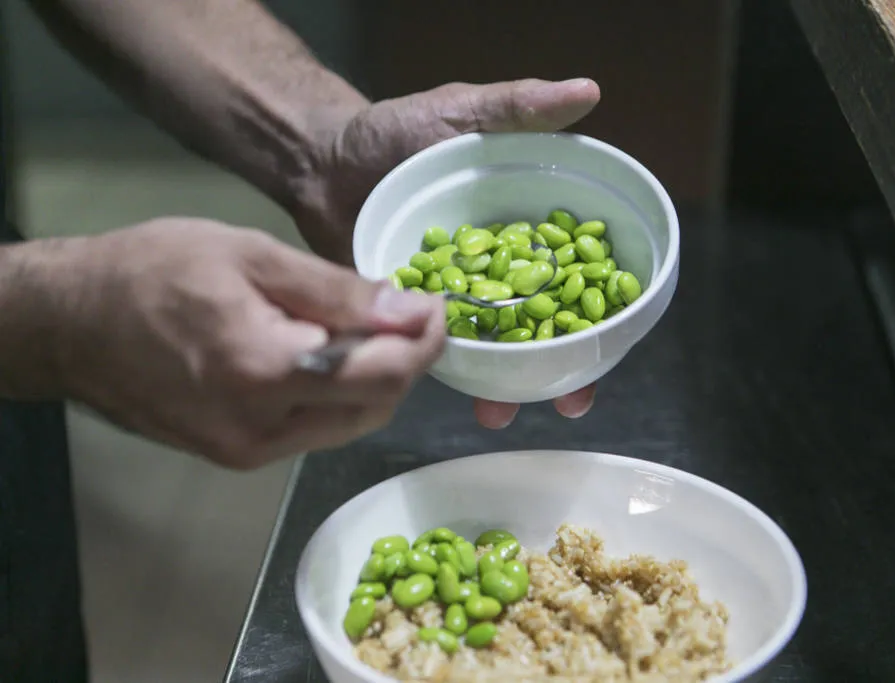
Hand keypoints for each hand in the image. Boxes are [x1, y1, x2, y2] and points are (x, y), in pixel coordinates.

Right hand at [39, 218, 445, 467]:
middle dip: (407, 363)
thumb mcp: (250, 256)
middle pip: (375, 408)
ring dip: (376, 383)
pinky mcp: (235, 456)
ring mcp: (247, 452)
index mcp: (266, 371)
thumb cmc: (152, 271)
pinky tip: (329, 357)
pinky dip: (337, 398)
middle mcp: (261, 429)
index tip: (436, 307)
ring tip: (371, 331)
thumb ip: (337, 292)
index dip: (424, 342)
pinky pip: (312, 431)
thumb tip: (409, 310)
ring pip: (348, 426)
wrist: (70, 324)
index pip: (382, 374)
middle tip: (409, 316)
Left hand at [294, 78, 602, 428]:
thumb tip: (587, 92)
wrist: (321, 163)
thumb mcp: (458, 114)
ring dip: (509, 384)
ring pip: (496, 350)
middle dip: (563, 367)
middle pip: (545, 325)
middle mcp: (499, 270)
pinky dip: (449, 377)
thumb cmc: (393, 133)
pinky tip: (453, 400)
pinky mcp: (415, 317)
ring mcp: (458, 298)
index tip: (612, 344)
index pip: (577, 273)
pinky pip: (439, 352)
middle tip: (570, 401)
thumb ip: (517, 108)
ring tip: (502, 411)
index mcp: (523, 230)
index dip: (600, 310)